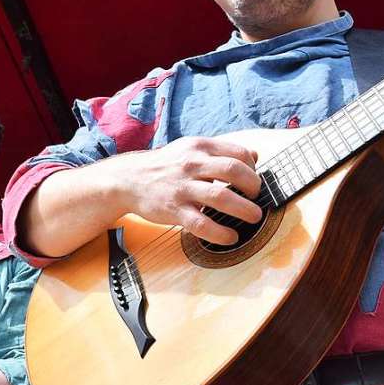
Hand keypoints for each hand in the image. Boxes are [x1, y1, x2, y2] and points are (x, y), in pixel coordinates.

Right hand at [117, 136, 262, 244]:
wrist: (128, 180)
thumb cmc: (164, 166)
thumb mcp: (189, 149)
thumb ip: (220, 151)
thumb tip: (255, 156)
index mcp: (198, 147)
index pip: (239, 154)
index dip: (253, 169)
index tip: (252, 181)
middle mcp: (191, 164)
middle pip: (235, 171)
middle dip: (253, 187)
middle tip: (256, 198)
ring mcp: (182, 188)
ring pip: (222, 198)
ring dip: (245, 210)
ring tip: (253, 217)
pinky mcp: (174, 210)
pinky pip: (202, 224)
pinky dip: (221, 233)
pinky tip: (230, 237)